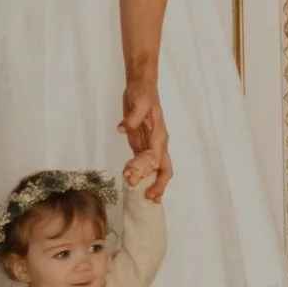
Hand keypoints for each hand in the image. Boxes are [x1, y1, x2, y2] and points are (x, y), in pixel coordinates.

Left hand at [121, 76, 172, 201]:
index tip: (147, 184)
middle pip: (164, 169)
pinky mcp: (141, 144)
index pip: (160, 158)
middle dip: (159, 185)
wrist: (141, 87)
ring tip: (147, 199)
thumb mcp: (139, 102)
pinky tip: (134, 184)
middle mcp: (157, 143)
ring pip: (155, 169)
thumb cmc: (142, 94)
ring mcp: (150, 145)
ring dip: (151, 184)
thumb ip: (133, 117)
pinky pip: (143, 164)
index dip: (155, 173)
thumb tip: (123, 128)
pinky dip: (141, 175)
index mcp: (159, 135)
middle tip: (150, 198)